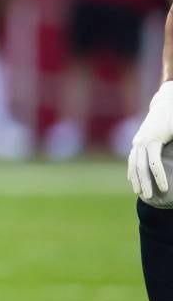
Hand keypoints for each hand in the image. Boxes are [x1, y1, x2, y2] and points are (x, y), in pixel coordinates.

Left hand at [129, 82, 172, 203]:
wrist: (168, 104)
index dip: (133, 174)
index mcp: (140, 142)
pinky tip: (162, 185)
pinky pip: (154, 161)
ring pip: (143, 167)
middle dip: (138, 182)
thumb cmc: (167, 120)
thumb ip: (158, 147)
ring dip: (147, 182)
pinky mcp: (153, 141)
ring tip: (151, 195)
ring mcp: (144, 142)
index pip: (133, 161)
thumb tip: (158, 155)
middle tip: (143, 196)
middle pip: (135, 167)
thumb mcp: (161, 136)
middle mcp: (138, 142)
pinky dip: (158, 174)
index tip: (134, 186)